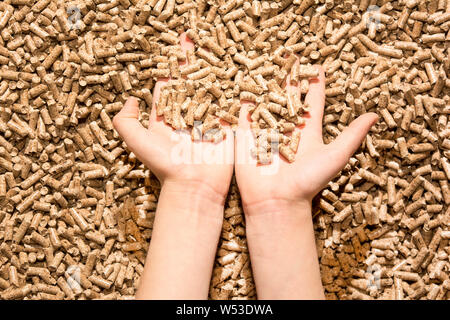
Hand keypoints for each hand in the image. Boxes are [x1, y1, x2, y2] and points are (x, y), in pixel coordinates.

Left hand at [114, 34, 232, 298]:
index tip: (177, 48)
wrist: (195, 187)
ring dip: (217, 70)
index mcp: (168, 117)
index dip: (173, 67)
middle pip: (193, 83)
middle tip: (202, 40)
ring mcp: (209, 120)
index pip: (170, 85)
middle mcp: (189, 116)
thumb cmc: (167, 167)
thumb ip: (126, 122)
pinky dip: (235, 88)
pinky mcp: (226, 127)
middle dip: (197, 62)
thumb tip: (130, 100)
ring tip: (222, 49)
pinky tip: (240, 70)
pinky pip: (230, 104)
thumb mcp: (138, 144)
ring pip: (213, 90)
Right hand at [235, 63, 378, 213]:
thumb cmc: (307, 182)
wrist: (277, 202)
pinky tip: (243, 85)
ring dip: (267, 85)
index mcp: (307, 131)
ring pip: (267, 103)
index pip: (312, 101)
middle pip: (288, 97)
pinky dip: (244, 102)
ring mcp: (266, 133)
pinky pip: (245, 117)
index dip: (315, 83)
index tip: (318, 66)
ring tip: (266, 64)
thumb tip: (375, 115)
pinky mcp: (247, 139)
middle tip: (290, 57)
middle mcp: (287, 129)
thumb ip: (352, 135)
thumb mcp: (335, 156)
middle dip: (288, 78)